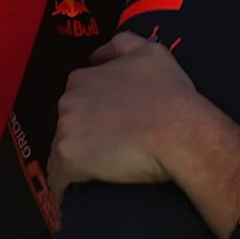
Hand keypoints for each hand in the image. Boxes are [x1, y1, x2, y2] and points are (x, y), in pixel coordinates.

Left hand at [47, 34, 207, 203]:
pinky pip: (59, 179)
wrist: (180, 131)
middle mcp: (68, 100)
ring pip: (63, 150)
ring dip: (76, 161)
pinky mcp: (68, 159)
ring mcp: (66, 129)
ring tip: (101, 173)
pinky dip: (66, 186)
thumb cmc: (170, 94)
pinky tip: (79, 193)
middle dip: (83, 135)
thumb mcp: (151, 52)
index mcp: (83, 78)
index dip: (93, 113)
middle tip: (110, 149)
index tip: (111, 125)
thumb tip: (97, 55)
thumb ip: (120, 45)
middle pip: (68, 124)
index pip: (77, 99)